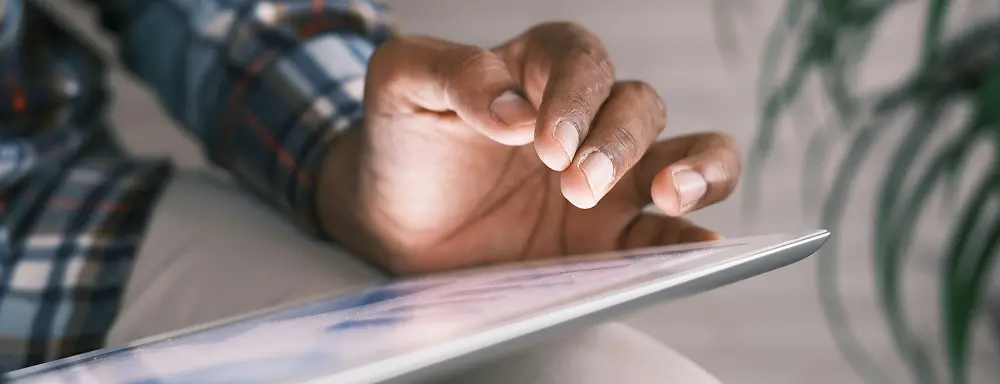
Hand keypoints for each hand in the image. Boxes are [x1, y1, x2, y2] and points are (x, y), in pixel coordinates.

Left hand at [317, 22, 740, 273]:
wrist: (395, 221)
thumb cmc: (404, 142)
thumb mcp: (403, 88)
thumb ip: (452, 74)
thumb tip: (513, 109)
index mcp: (538, 70)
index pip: (581, 61)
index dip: (575, 96)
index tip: (544, 142)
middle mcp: (586, 118)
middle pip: (638, 106)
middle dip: (616, 142)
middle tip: (575, 185)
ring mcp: (608, 178)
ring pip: (687, 152)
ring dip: (696, 168)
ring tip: (672, 194)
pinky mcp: (611, 236)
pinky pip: (669, 230)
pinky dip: (691, 234)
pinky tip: (700, 243)